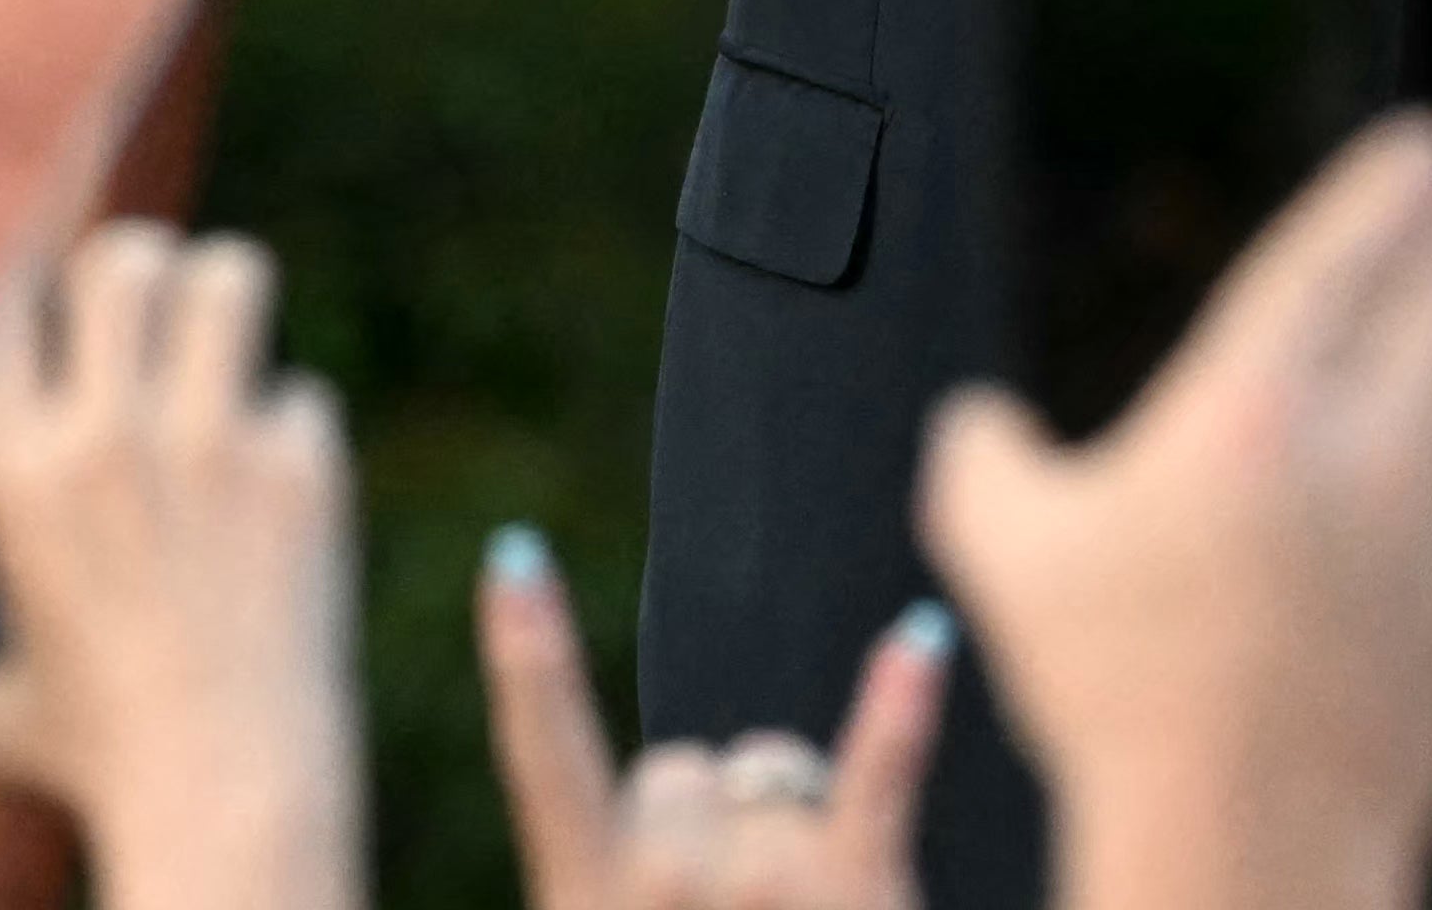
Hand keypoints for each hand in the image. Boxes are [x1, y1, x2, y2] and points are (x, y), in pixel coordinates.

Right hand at [0, 226, 362, 909]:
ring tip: (221, 347)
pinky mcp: (297, 465)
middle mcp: (105, 436)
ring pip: (228, 274)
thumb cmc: (96, 757)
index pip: (11, 308)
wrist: (224, 795)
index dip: (38, 308)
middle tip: (152, 322)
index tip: (59, 328)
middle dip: (141, 277)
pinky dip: (291, 433)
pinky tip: (275, 496)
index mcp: (13, 472)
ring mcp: (209, 440)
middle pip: (122, 259)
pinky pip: (300, 392)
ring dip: (227, 308)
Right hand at [480, 531, 944, 909]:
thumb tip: (704, 797)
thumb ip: (633, 879)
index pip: (545, 756)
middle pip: (688, 764)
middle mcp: (660, 888)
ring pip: (778, 777)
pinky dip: (898, 710)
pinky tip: (917, 639)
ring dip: (800, 844)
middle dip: (716, 823)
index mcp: (582, 901)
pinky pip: (870, 782)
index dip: (526, 653)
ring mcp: (760, 892)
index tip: (514, 555)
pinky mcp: (854, 896)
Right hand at [914, 112, 1431, 909]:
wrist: (1252, 845)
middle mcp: (1367, 451)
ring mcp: (1431, 531)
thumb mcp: (1003, 554)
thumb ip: (982, 458)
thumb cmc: (1127, 700)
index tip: (1423, 142)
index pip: (1343, 253)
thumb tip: (978, 422)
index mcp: (1257, 408)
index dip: (1387, 182)